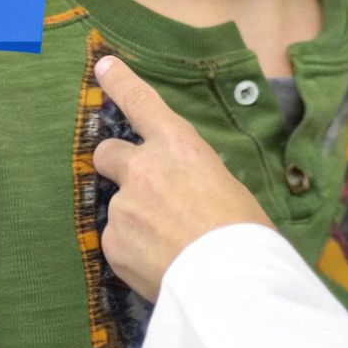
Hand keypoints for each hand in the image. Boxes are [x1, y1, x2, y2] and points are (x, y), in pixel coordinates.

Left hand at [92, 55, 274, 301]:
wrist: (228, 282)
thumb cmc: (244, 234)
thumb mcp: (227, 189)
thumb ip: (193, 180)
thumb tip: (183, 191)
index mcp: (179, 146)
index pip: (142, 103)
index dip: (120, 81)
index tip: (103, 66)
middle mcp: (143, 168)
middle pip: (107, 152)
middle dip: (116, 164)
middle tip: (138, 189)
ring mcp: (123, 205)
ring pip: (119, 207)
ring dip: (136, 221)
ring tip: (170, 248)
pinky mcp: (112, 241)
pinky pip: (118, 242)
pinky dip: (134, 252)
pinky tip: (161, 266)